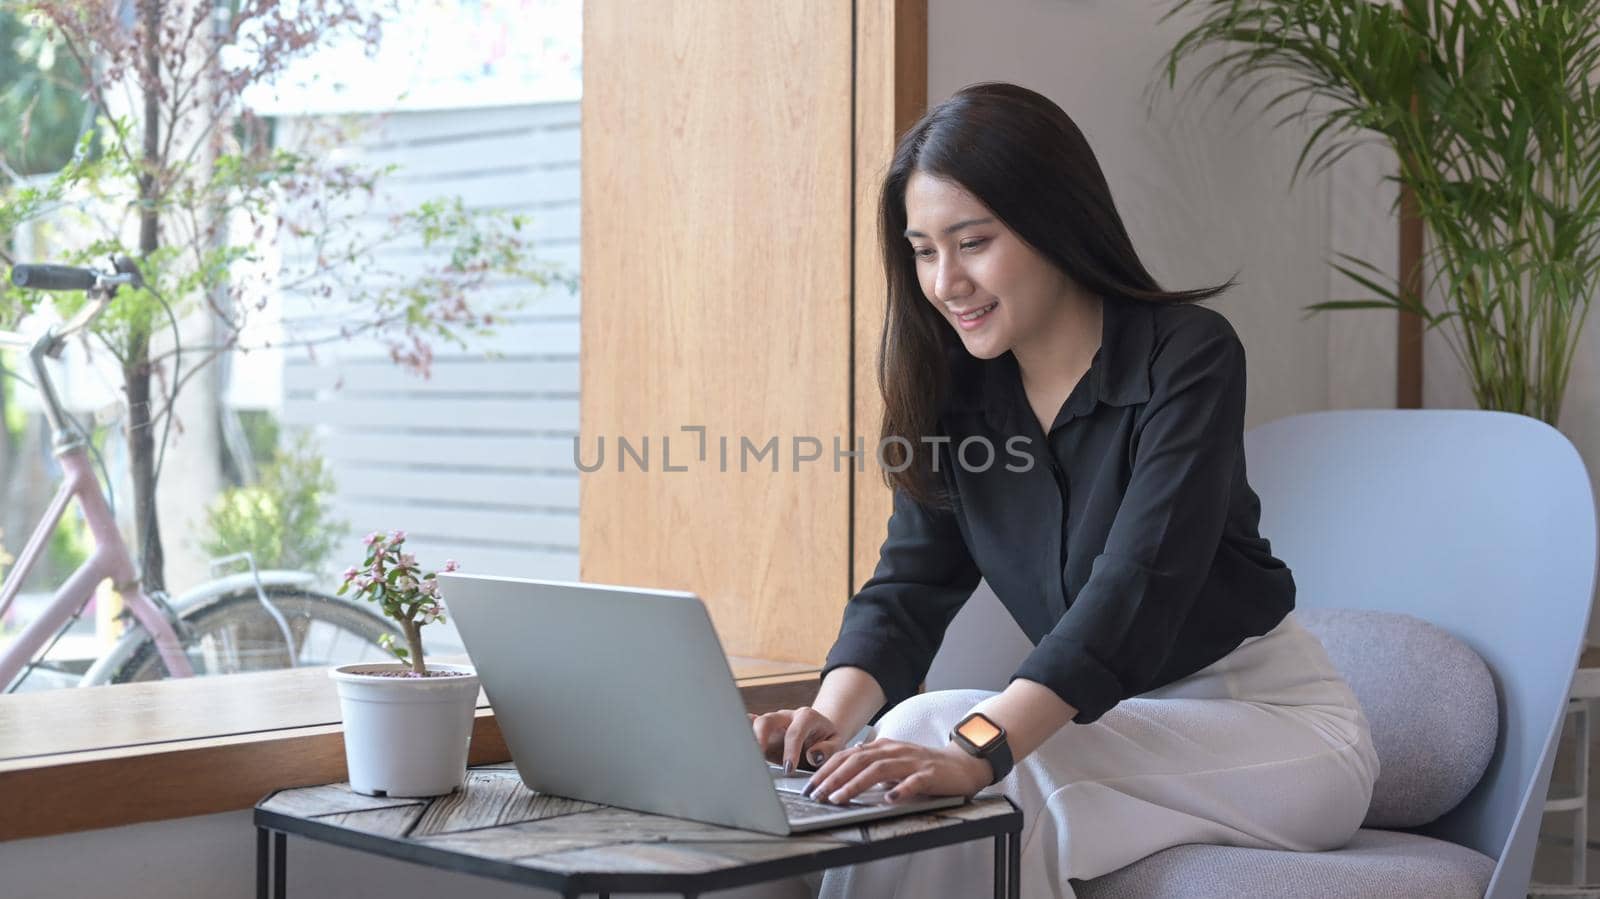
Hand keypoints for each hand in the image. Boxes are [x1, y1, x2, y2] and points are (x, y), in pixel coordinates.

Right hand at [748, 707, 844, 773]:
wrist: (821, 735)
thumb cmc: (828, 741)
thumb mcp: (837, 744)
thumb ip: (828, 750)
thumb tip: (813, 756)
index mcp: (806, 717)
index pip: (795, 732)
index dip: (790, 750)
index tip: (789, 769)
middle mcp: (785, 717)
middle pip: (767, 720)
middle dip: (760, 739)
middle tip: (757, 759)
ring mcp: (772, 724)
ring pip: (753, 725)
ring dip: (747, 740)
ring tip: (741, 758)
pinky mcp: (762, 733)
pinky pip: (747, 728)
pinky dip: (740, 735)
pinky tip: (732, 747)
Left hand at [801, 739, 992, 804]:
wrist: (961, 764)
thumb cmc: (923, 767)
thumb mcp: (892, 763)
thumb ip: (871, 766)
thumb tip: (842, 773)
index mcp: (882, 747)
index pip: (848, 756)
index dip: (827, 770)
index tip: (809, 786)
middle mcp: (894, 751)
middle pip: (858, 761)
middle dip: (833, 778)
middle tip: (817, 795)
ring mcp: (912, 761)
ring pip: (879, 770)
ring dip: (856, 784)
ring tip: (839, 798)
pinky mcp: (930, 774)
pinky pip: (913, 781)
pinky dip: (900, 790)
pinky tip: (889, 800)